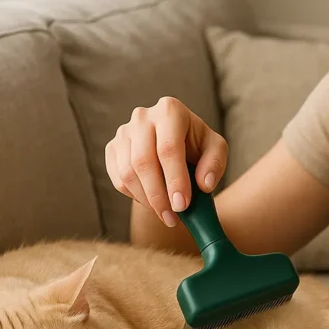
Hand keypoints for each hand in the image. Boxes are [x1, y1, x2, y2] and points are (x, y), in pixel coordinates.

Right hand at [105, 96, 227, 227]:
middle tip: (173, 217)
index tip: (182, 205)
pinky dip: (135, 196)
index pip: (169, 149)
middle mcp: (143, 117)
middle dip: (158, 195)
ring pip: (128, 173)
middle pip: (144, 162)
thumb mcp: (215, 148)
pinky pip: (118, 179)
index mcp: (170, 111)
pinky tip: (153, 202)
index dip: (175, 180)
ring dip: (147, 200)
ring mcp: (124, 132)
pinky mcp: (112, 148)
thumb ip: (215, 163)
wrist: (174, 142)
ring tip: (166, 215)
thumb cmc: (197, 144)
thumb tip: (204, 184)